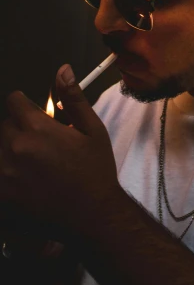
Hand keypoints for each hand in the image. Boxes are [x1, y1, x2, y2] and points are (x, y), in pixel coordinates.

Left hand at [0, 65, 120, 236]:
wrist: (92, 213)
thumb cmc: (95, 170)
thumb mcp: (91, 129)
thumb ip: (72, 98)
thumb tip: (62, 71)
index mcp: (37, 128)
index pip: (13, 101)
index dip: (24, 103)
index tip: (32, 112)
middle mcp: (16, 148)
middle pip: (4, 125)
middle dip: (18, 127)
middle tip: (38, 139)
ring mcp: (6, 172)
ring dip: (9, 148)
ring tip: (30, 157)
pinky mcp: (4, 192)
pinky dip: (6, 168)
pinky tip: (22, 173)